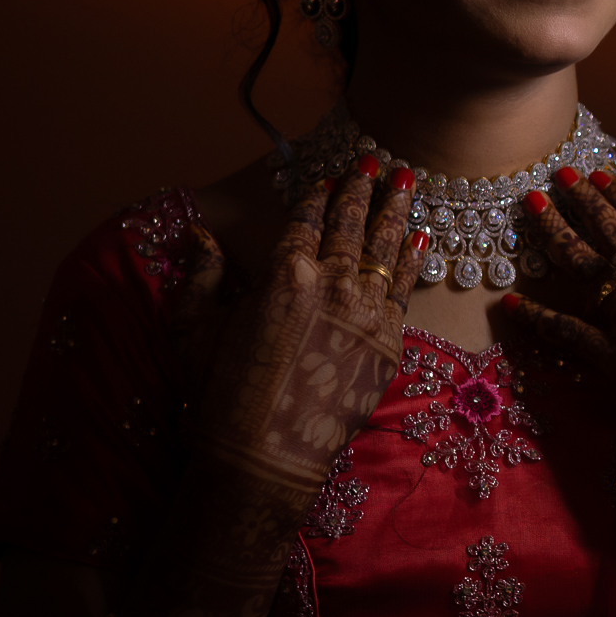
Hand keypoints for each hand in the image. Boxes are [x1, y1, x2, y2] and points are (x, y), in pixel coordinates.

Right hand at [186, 156, 424, 491]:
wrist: (266, 455)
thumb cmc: (221, 393)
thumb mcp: (194, 328)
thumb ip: (202, 275)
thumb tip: (199, 236)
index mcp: (284, 274)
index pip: (305, 222)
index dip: (315, 198)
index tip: (325, 179)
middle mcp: (332, 284)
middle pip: (351, 225)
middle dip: (362, 189)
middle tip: (373, 161)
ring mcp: (367, 313)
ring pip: (387, 248)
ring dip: (396, 210)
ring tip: (407, 180)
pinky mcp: (388, 343)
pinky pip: (406, 289)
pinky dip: (414, 260)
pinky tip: (422, 238)